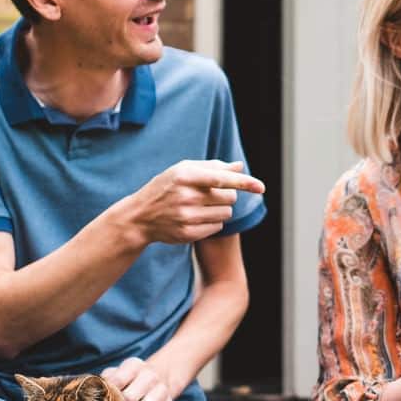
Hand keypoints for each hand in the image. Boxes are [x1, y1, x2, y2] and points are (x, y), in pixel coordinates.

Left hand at [102, 356, 172, 400]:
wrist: (156, 378)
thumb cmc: (127, 380)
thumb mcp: (115, 374)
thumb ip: (104, 382)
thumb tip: (91, 396)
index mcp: (134, 365)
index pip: (117, 381)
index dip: (108, 395)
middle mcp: (150, 375)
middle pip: (130, 398)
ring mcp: (162, 390)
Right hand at [125, 160, 265, 245]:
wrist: (140, 216)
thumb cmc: (166, 187)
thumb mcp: (184, 170)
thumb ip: (213, 167)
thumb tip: (239, 167)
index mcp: (186, 175)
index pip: (221, 179)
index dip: (244, 182)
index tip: (261, 187)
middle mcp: (186, 196)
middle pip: (229, 197)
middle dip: (226, 195)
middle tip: (210, 195)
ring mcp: (186, 217)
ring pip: (226, 214)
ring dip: (221, 210)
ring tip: (203, 206)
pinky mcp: (187, 234)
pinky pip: (217, 228)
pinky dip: (213, 223)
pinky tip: (198, 218)